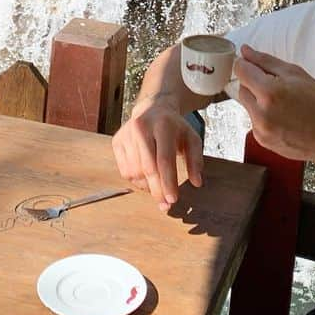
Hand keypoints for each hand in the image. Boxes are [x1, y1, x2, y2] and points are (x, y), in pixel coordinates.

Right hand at [112, 95, 203, 212]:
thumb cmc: (175, 128)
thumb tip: (197, 182)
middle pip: (148, 168)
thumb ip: (196, 160)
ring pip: (135, 172)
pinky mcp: (117, 141)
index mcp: (163, 125)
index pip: (164, 159)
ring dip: (148, 186)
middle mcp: (142, 127)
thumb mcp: (192, 138)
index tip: (173, 200)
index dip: (168, 182)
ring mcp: (127, 133)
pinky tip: (146, 176)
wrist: (153, 109)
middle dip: (157, 190)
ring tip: (158, 184)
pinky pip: (125, 171)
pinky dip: (137, 180)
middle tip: (165, 205)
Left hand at [233, 45, 314, 163]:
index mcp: (269, 92)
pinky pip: (254, 121)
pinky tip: (282, 117)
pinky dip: (263, 116)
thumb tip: (245, 51)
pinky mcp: (262, 140)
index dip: (246, 65)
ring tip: (282, 104)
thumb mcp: (296, 74)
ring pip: (247, 105)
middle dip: (254, 84)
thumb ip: (266, 61)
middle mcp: (260, 113)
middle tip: (277, 86)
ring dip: (258, 100)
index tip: (254, 65)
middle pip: (242, 89)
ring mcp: (260, 129)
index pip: (241, 71)